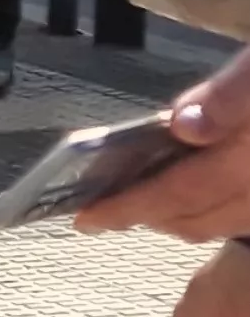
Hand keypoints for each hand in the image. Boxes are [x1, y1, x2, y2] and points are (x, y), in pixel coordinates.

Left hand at [77, 45, 249, 241]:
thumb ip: (233, 95)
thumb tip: (183, 124)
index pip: (184, 191)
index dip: (130, 207)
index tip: (84, 218)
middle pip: (204, 217)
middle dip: (151, 216)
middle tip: (107, 208)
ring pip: (230, 221)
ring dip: (184, 216)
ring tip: (148, 201)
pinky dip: (220, 207)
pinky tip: (202, 186)